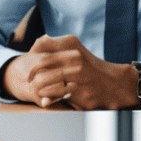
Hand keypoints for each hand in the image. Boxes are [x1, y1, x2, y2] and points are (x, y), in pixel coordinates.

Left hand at [2, 34, 140, 109]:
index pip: (42, 49)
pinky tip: (46, 99)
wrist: (112, 83)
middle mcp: (74, 59)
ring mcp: (78, 76)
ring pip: (47, 81)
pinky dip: (48, 98)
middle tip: (29, 80)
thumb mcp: (75, 49)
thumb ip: (55, 44)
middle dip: (32, 74)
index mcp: (71, 46)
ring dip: (38, 87)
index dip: (31, 59)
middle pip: (42, 65)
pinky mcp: (80, 92)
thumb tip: (37, 41)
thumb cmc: (89, 66)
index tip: (28, 66)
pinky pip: (57, 95)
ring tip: (37, 90)